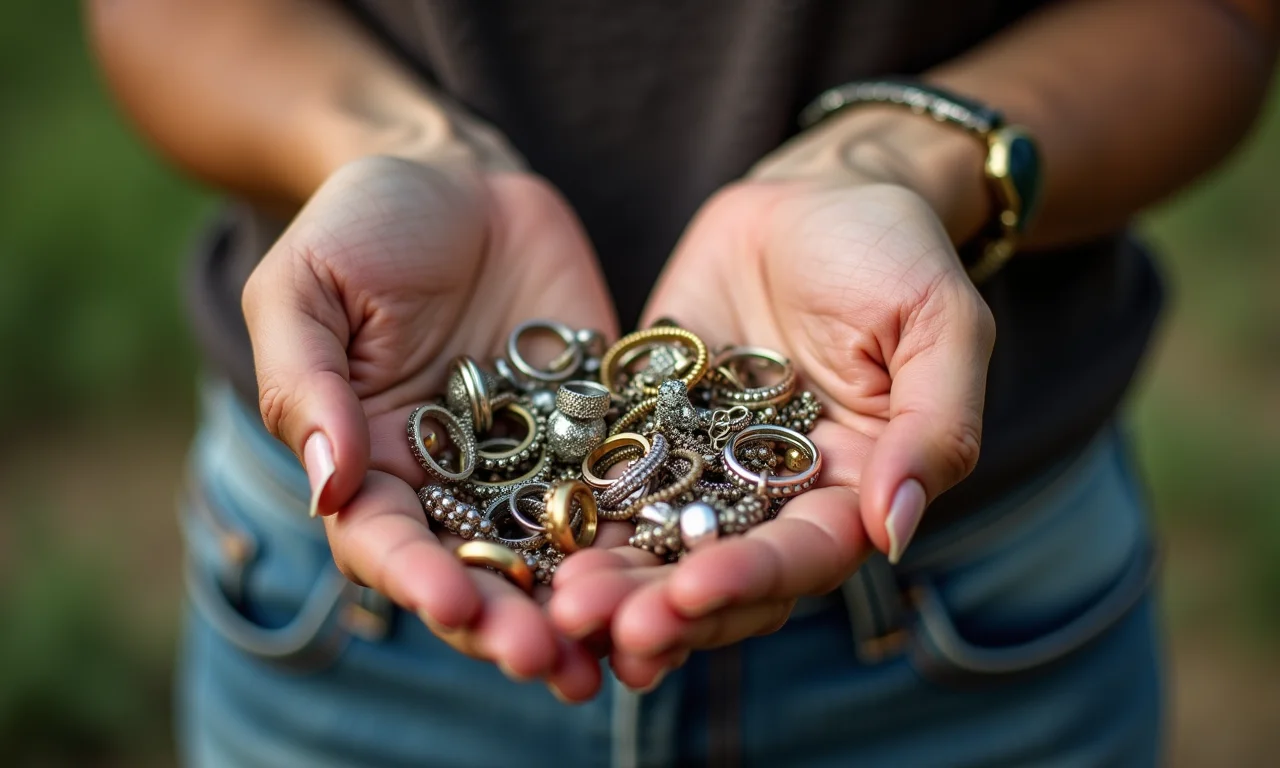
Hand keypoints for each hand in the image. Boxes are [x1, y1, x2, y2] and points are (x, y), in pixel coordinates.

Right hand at [242, 154, 616, 699]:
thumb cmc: (363, 225)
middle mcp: (449, 480)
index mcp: (369, 462)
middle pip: (476, 569)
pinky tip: (677, 570)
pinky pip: (619, 487)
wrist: (462, 177)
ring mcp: (526, 462)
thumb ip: (307, 383)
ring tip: (620, 650)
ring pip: (552, 551)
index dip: (416, 579)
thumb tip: (328, 486)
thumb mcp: (307, 286)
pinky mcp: (592, 432)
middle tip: (546, 664)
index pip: (384, 542)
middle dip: (507, 622)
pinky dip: (641, 533)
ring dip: (581, 606)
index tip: (453, 604)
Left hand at [551, 114, 995, 688]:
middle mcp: (774, 494)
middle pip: (719, 570)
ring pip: (656, 540)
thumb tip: (893, 531)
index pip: (805, 556)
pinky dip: (577, 513)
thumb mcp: (939, 323)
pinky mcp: (647, 427)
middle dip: (661, 605)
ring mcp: (705, 464)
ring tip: (558, 601)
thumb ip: (934, 427)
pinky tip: (532, 537)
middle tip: (598, 621)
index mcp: (851, 488)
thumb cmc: (894, 251)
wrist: (814, 195)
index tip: (695, 591)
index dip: (751, 577)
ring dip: (611, 578)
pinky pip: (609, 477)